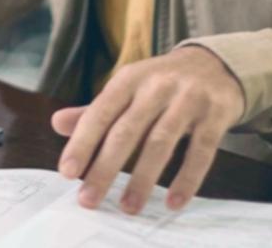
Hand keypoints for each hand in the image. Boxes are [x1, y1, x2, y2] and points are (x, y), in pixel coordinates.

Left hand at [53, 45, 244, 214]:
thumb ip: (96, 110)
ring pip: (161, 142)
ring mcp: (188, 99)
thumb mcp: (127, 88)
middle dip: (105, 168)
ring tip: (128, 207)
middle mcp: (157, 86)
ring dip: (143, 178)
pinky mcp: (215, 115)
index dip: (82, 142)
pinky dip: (187, 179)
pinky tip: (174, 201)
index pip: (100, 112)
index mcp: (129, 79)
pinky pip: (201, 151)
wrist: (214, 64)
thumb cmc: (161, 84)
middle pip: (127, 131)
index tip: (67, 171)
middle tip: (89, 198)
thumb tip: (57, 124)